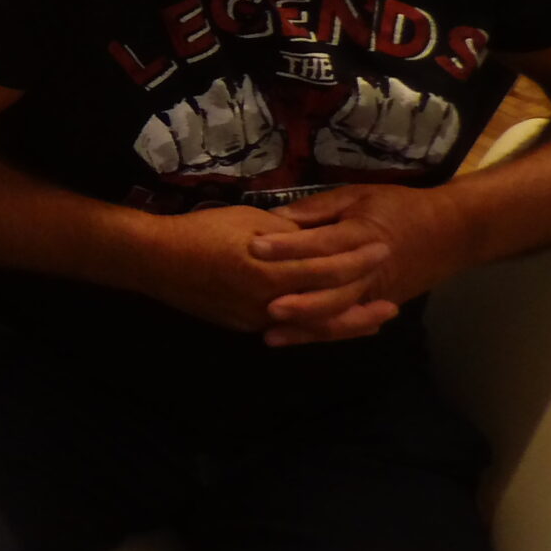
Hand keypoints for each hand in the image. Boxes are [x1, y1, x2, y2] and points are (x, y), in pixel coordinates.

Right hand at [129, 203, 384, 334]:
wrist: (157, 259)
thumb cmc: (203, 232)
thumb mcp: (251, 222)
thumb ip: (289, 235)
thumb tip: (319, 238)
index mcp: (274, 270)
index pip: (329, 268)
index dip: (359, 259)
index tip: (383, 248)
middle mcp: (270, 302)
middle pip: (328, 309)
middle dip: (362, 308)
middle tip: (393, 307)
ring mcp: (257, 319)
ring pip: (311, 327)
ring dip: (344, 326)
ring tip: (371, 324)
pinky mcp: (245, 326)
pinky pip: (288, 329)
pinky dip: (313, 328)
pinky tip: (328, 324)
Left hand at [254, 184, 470, 344]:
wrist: (452, 232)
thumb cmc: (400, 207)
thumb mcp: (358, 195)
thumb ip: (317, 208)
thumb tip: (276, 217)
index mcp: (363, 235)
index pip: (322, 244)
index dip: (288, 246)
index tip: (254, 247)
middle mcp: (370, 270)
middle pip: (333, 290)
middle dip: (299, 301)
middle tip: (265, 305)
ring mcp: (377, 292)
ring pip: (340, 315)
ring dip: (306, 327)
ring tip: (270, 334)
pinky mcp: (379, 304)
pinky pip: (349, 324)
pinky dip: (322, 334)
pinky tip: (293, 339)